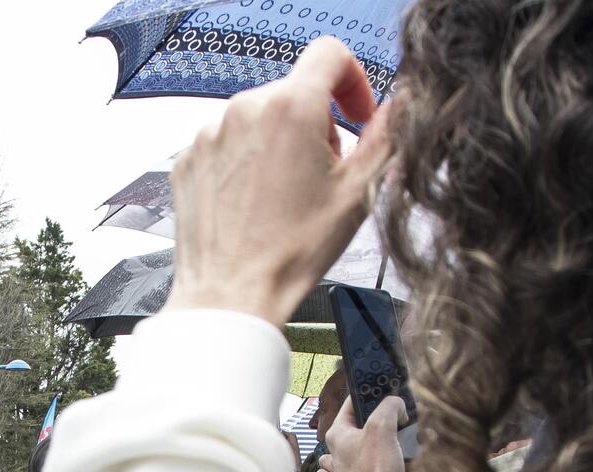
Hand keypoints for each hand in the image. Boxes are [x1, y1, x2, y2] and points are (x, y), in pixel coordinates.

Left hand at [165, 39, 394, 327]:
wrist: (231, 296)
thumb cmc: (291, 253)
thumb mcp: (358, 193)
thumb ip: (387, 136)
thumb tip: (402, 106)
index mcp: (291, 108)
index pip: (330, 55)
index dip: (354, 80)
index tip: (357, 115)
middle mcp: (245, 109)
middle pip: (295, 91)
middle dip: (318, 122)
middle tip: (325, 172)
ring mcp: (211, 133)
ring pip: (260, 118)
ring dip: (281, 142)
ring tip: (288, 193)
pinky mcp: (189, 158)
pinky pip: (228, 142)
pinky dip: (247, 161)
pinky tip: (257, 202)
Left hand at [326, 394, 408, 471]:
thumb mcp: (382, 428)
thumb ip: (389, 407)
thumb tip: (397, 404)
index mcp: (337, 432)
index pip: (353, 401)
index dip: (371, 392)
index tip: (388, 389)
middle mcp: (342, 445)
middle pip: (365, 417)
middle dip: (384, 413)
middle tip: (399, 412)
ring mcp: (354, 459)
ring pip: (374, 434)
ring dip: (390, 430)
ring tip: (402, 430)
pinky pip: (380, 450)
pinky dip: (391, 446)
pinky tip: (402, 449)